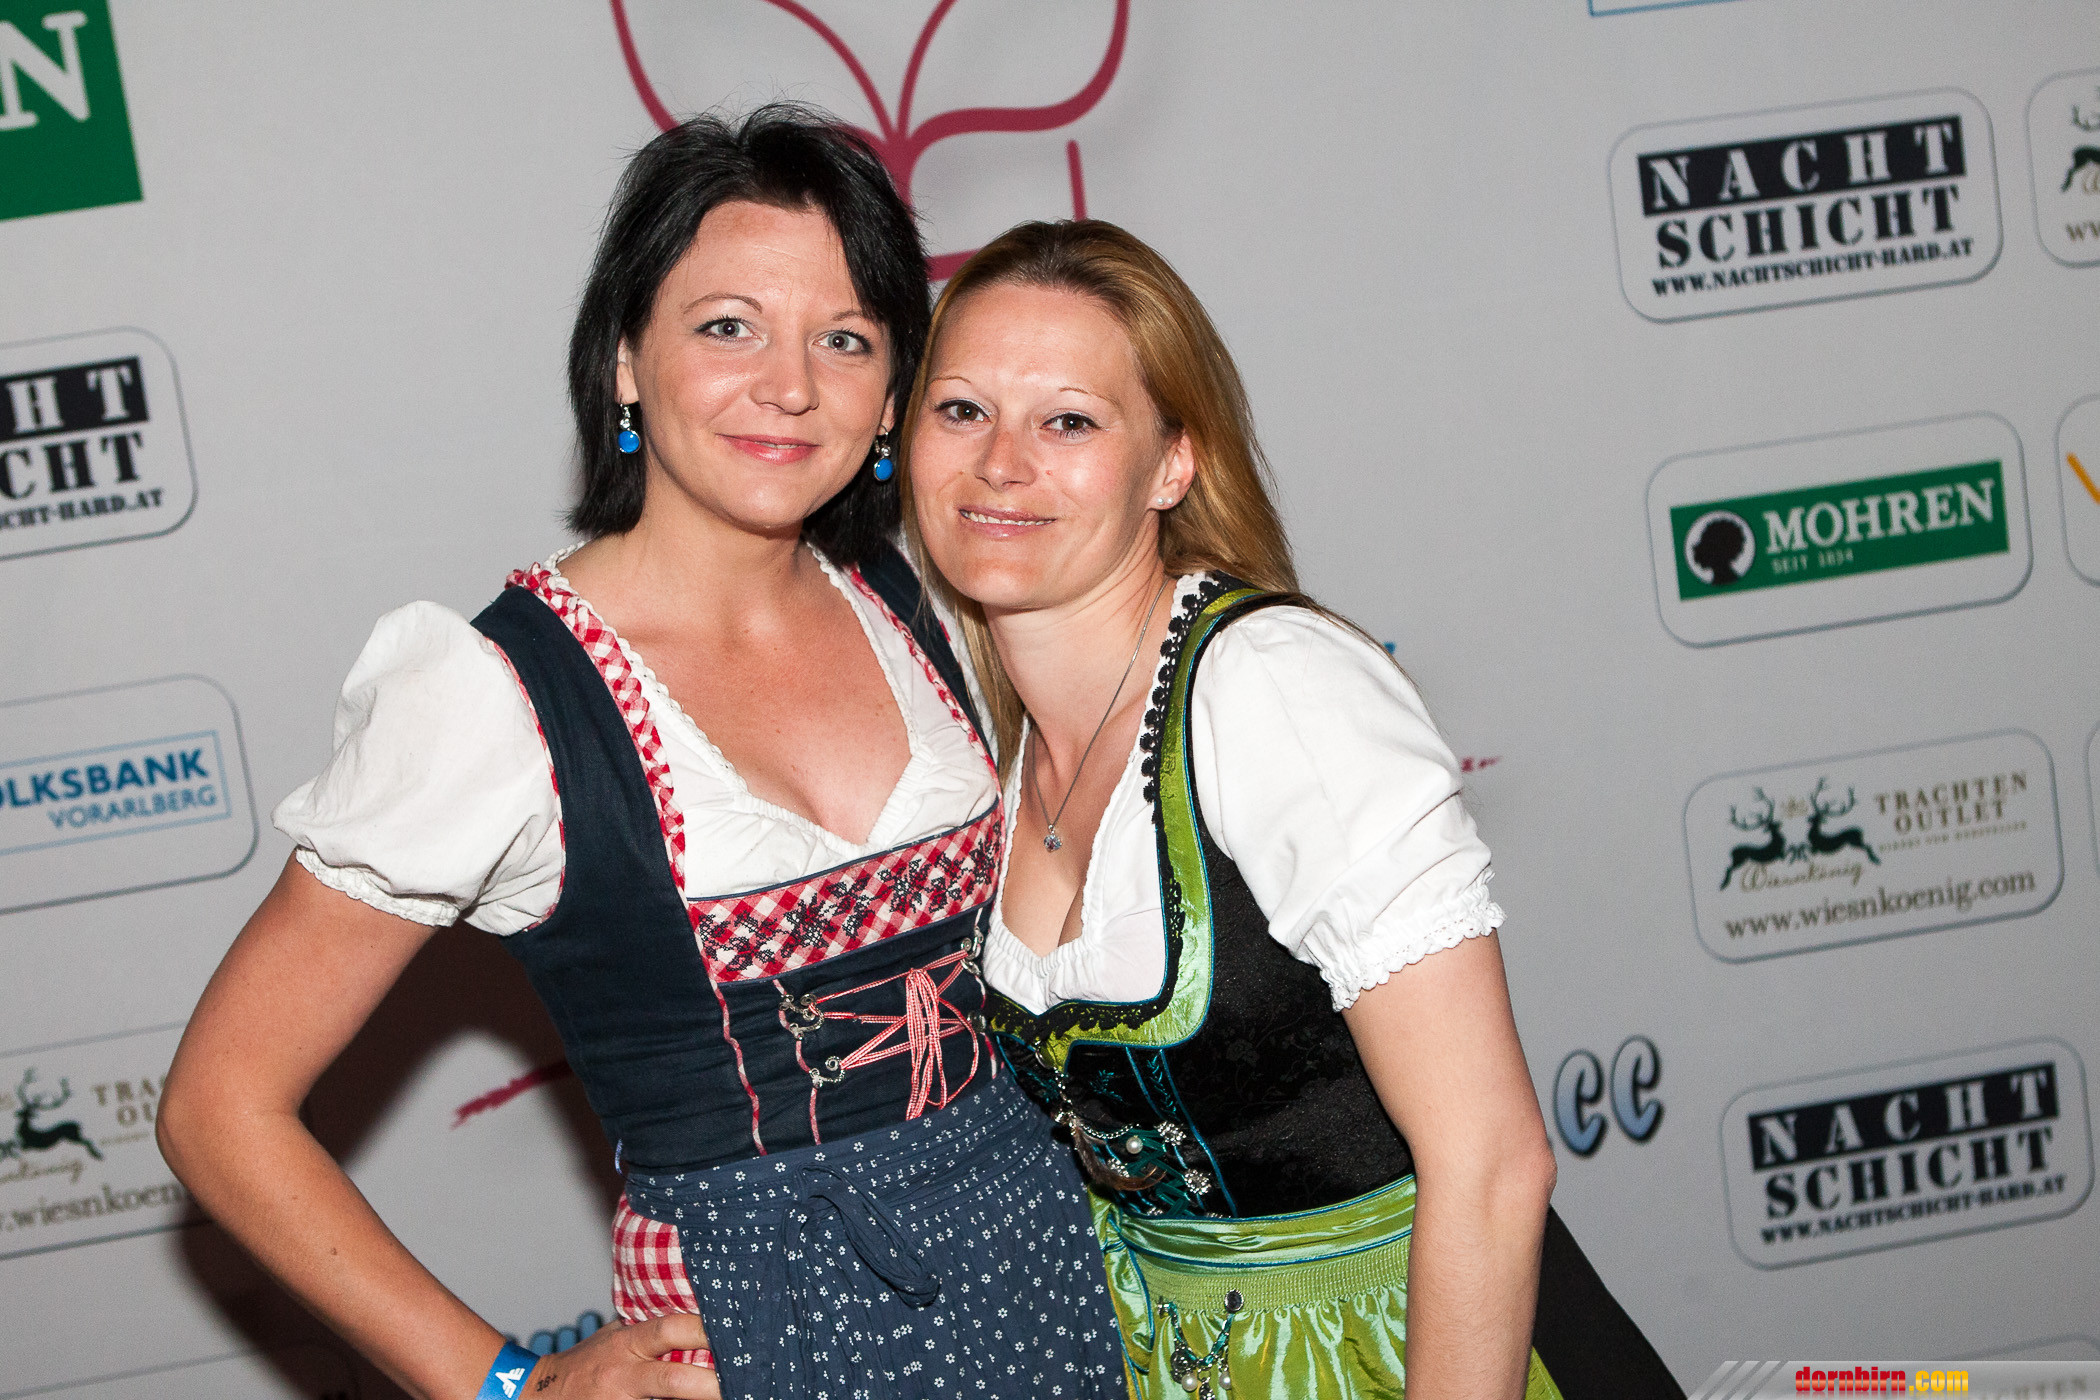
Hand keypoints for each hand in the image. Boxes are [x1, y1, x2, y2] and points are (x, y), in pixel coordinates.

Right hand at [519, 1315, 718, 1399]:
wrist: (539, 1394)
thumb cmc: (588, 1362)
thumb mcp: (614, 1336)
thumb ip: (647, 1324)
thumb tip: (695, 1305)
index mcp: (627, 1344)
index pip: (668, 1330)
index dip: (701, 1329)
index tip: (732, 1330)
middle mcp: (624, 1375)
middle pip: (672, 1380)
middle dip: (709, 1385)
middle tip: (740, 1382)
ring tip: (733, 1395)